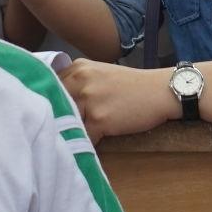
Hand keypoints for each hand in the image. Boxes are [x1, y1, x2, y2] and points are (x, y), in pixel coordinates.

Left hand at [62, 59, 180, 140]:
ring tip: (79, 137)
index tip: (53, 112)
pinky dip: (88, 143)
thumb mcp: (101, 74)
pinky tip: (95, 142)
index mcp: (78, 68)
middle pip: (55, 105)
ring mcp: (88, 99)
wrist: (161, 91)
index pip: (50, 86)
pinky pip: (84, 137)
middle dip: (58, 119)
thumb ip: (79, 83)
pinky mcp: (98, 119)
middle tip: (61, 130)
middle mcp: (80, 80)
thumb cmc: (133, 86)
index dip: (52, 102)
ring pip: (67, 122)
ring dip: (72, 132)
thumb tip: (56, 101)